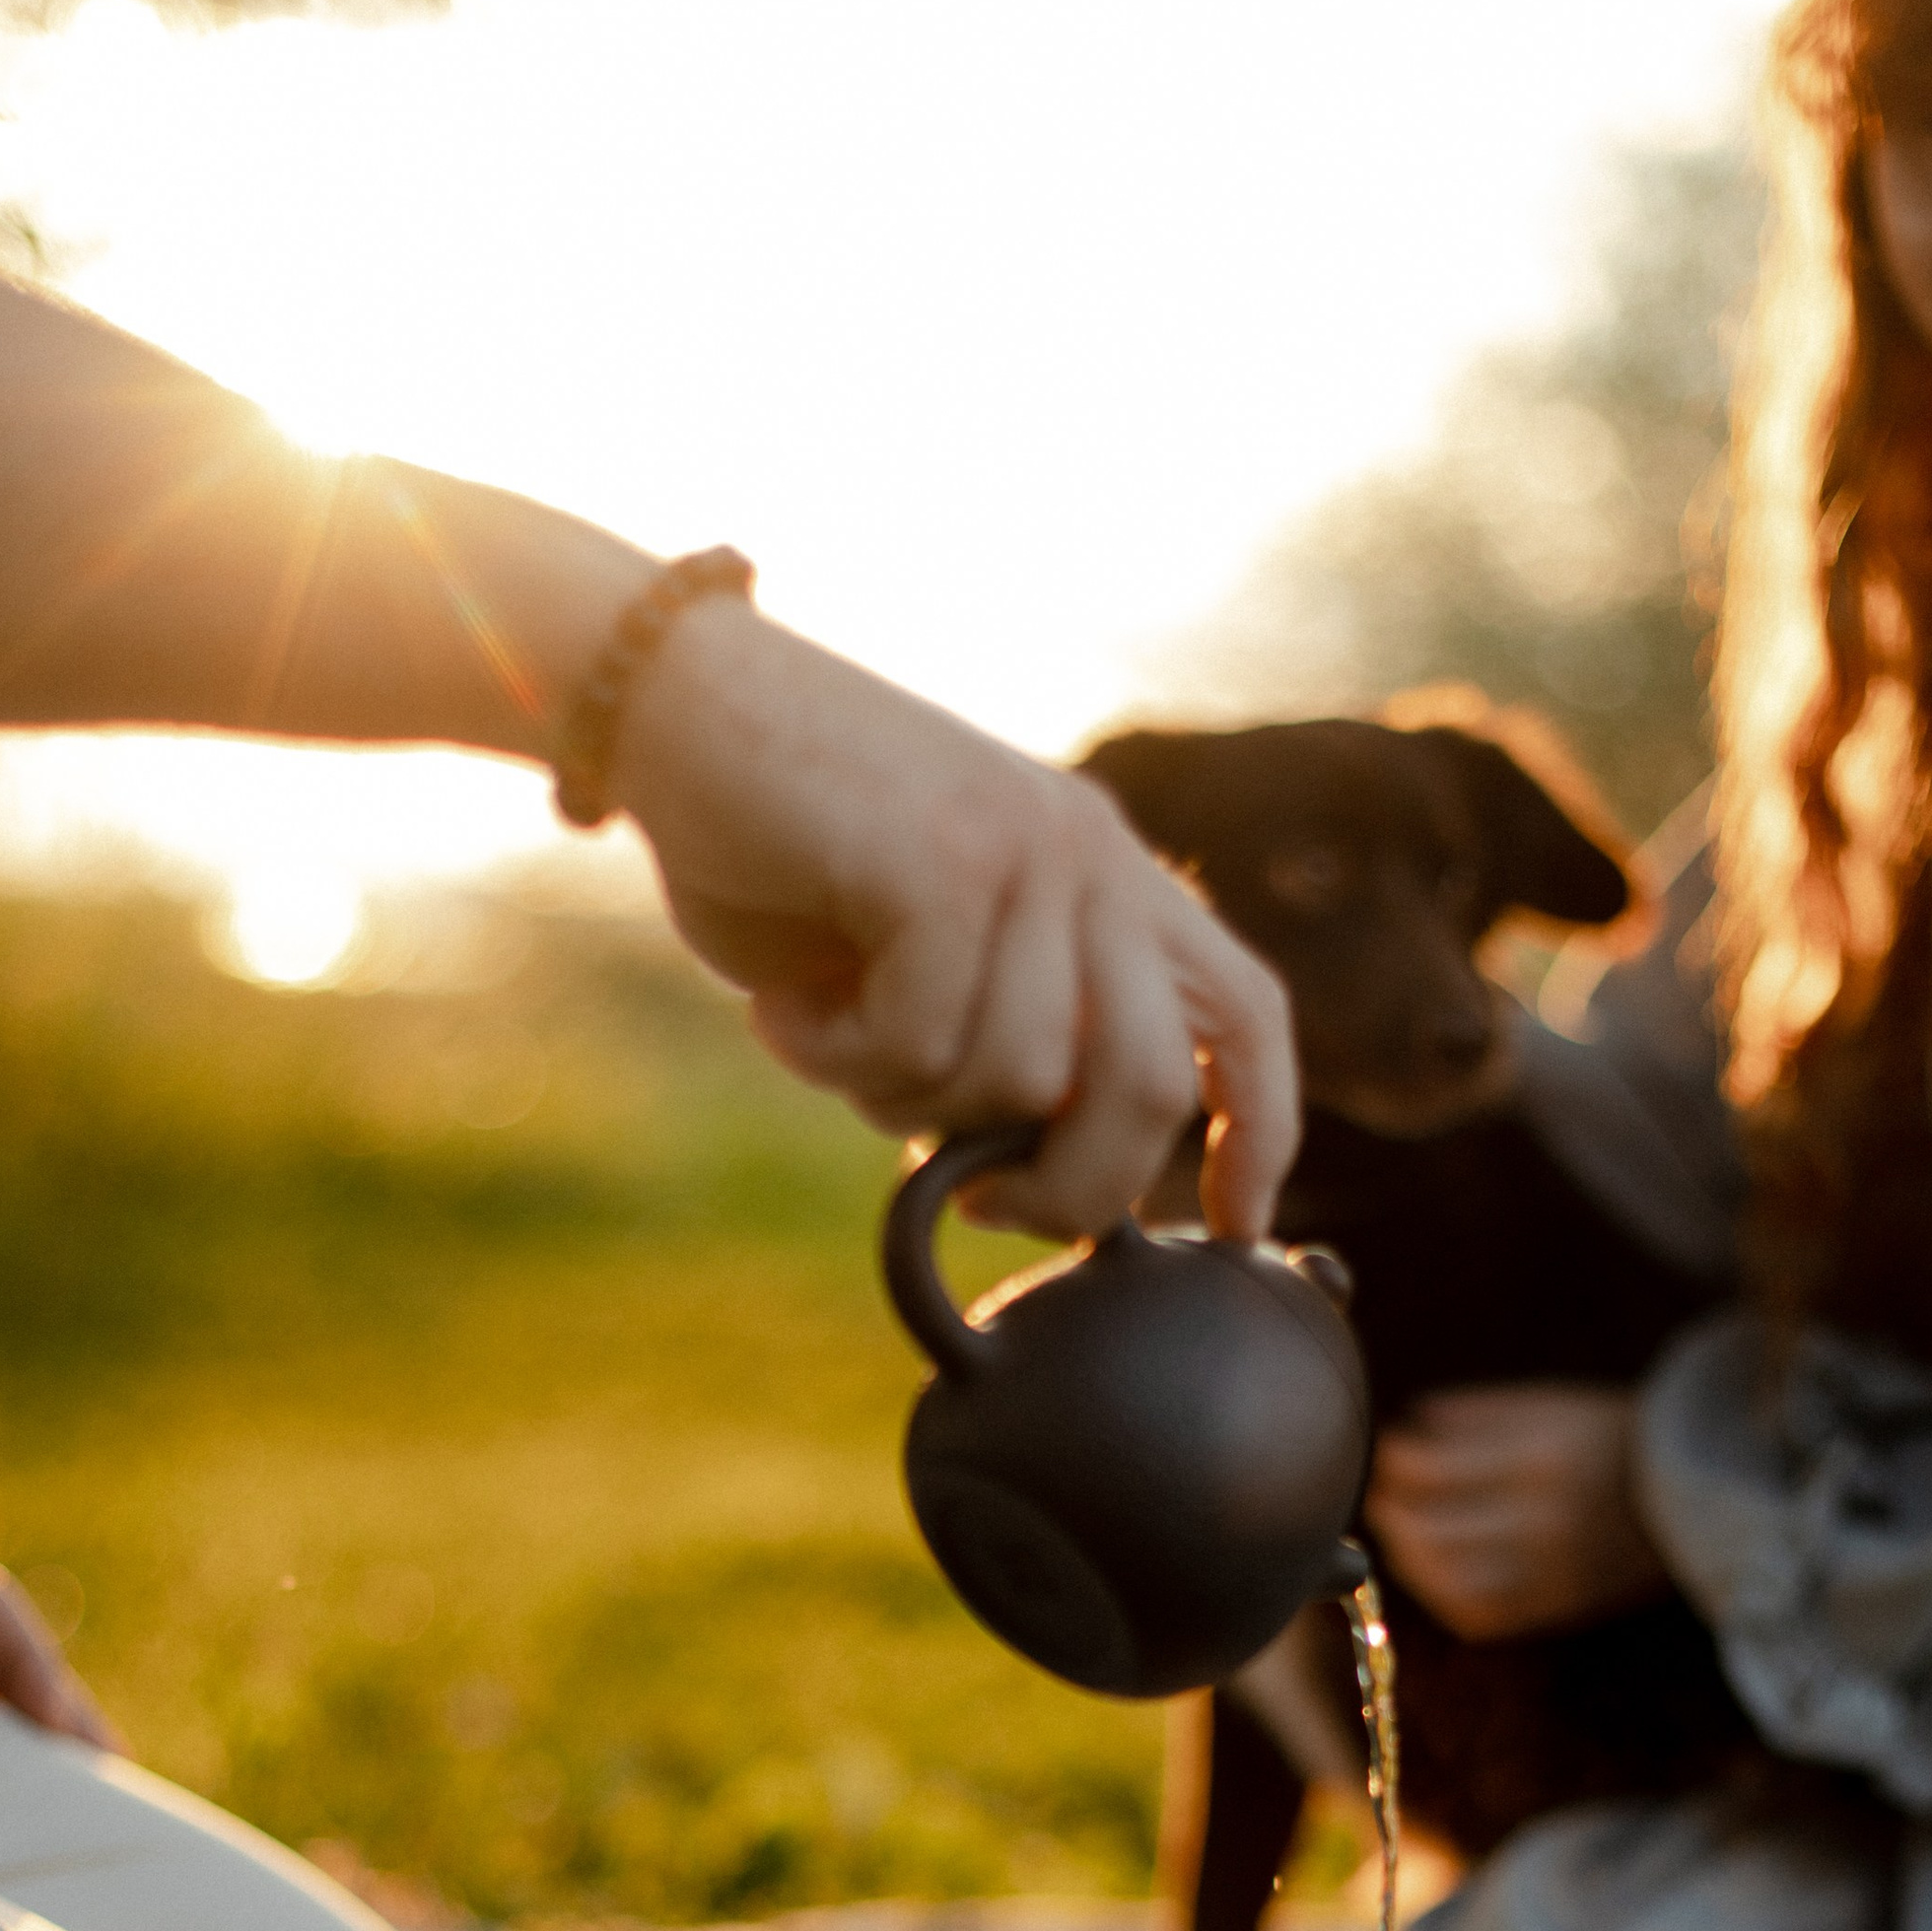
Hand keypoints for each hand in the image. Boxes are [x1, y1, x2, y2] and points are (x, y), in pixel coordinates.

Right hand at [615, 604, 1297, 1241]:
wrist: (674, 702)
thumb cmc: (787, 851)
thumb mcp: (935, 951)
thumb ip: (1010, 1038)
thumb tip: (1036, 1187)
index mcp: (1111, 876)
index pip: (1245, 1015)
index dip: (1257, 1133)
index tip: (1239, 1228)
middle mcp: (1091, 856)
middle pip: (1149, 1085)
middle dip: (1070, 1188)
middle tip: (978, 1206)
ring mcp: (1022, 851)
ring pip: (1015, 1082)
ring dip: (901, 1100)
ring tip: (828, 1030)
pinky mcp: (939, 863)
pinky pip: (918, 1044)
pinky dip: (832, 1059)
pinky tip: (781, 1006)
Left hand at [1365, 1386, 1667, 1641]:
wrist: (1696, 1494)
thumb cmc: (1615, 1437)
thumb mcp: (1552, 1404)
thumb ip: (1475, 1413)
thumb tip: (1409, 1427)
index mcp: (1537, 1459)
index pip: (1427, 1472)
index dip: (1392, 1463)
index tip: (1390, 1452)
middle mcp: (1540, 1520)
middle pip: (1425, 1533)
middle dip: (1390, 1513)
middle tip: (1385, 1496)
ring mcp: (1548, 1571)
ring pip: (1444, 1583)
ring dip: (1409, 1560)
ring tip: (1404, 1535)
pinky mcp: (1557, 1607)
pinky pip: (1479, 1617)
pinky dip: (1444, 1597)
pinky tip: (1437, 1574)